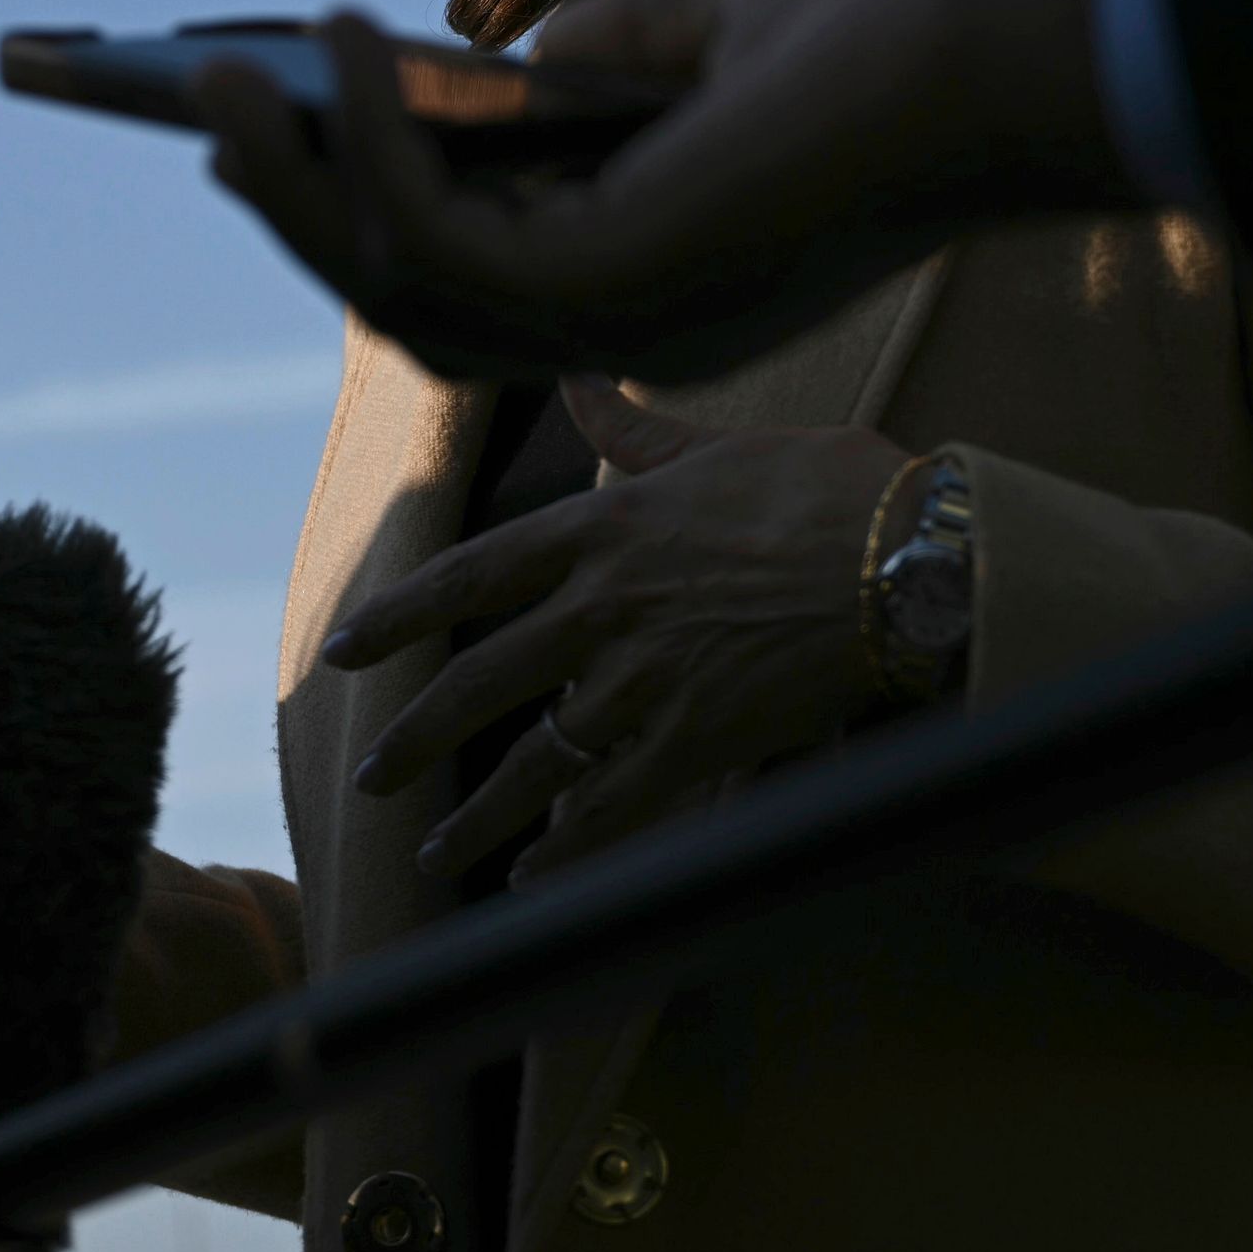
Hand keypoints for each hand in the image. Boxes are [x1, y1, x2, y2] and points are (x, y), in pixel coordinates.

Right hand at [191, 0, 1129, 381]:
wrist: (1019, 49)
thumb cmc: (912, 27)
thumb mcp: (729, 21)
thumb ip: (618, 54)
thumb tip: (505, 66)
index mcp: (678, 263)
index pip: (489, 267)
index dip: (369, 208)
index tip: (282, 134)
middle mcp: (646, 319)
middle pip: (418, 301)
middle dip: (299, 209)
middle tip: (211, 113)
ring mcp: (631, 319)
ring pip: (403, 294)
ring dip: (293, 189)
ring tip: (212, 87)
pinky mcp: (621, 290)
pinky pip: (444, 244)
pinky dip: (369, 152)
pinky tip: (336, 50)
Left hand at [325, 379, 911, 883]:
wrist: (908, 557)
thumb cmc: (821, 488)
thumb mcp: (713, 447)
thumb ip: (631, 431)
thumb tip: (578, 375)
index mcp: (597, 534)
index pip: (466, 578)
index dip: (395, 617)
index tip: (344, 650)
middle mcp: (601, 610)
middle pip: (478, 682)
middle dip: (417, 737)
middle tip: (372, 775)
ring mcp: (644, 682)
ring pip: (533, 761)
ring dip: (475, 814)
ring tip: (431, 851)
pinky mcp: (697, 740)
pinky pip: (612, 809)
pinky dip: (566, 848)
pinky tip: (531, 876)